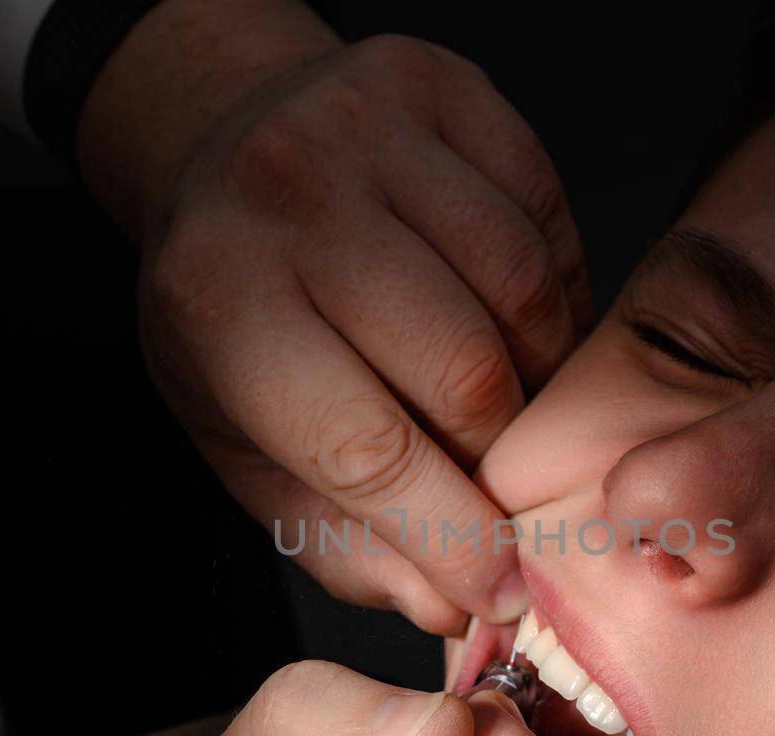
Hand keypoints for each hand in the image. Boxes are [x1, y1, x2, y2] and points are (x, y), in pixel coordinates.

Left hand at [78, 0, 592, 635]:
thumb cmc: (229, 311)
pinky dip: (553, 294)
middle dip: (501, 460)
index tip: (499, 591)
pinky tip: (510, 317)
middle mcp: (294, 195)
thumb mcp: (240, 439)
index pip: (367, 448)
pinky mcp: (451, 92)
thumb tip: (448, 605)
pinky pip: (551, 220)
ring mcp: (375, 125)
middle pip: (467, 373)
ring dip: (539, 376)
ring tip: (501, 397)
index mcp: (221, 301)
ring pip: (527, 293)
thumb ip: (336, 535)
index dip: (452, 536)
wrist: (222, 148)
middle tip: (494, 485)